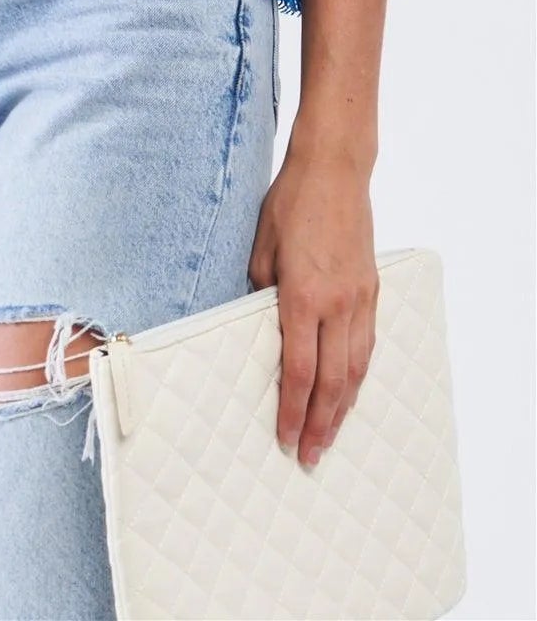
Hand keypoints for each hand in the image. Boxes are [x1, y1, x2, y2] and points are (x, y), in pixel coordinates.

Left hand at [247, 148, 378, 466]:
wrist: (334, 169)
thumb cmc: (290, 203)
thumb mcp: (261, 247)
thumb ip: (259, 292)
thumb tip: (255, 325)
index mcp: (304, 296)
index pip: (298, 371)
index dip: (292, 410)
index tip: (285, 438)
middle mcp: (338, 304)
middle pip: (331, 382)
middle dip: (320, 424)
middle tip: (310, 456)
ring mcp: (360, 298)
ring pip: (356, 369)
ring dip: (343, 407)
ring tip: (331, 436)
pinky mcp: (372, 290)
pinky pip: (367, 344)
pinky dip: (359, 375)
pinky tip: (350, 391)